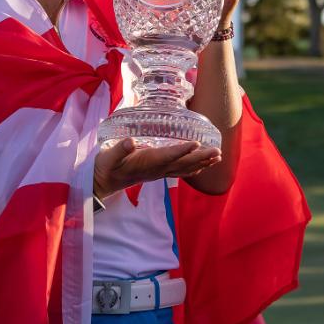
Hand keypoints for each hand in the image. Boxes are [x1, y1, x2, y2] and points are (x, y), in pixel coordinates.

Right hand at [93, 139, 220, 199]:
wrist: (105, 181)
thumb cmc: (107, 166)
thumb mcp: (109, 157)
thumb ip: (119, 150)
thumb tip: (130, 141)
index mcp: (146, 163)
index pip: (167, 156)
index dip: (182, 150)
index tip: (196, 144)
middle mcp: (157, 169)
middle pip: (183, 164)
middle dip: (201, 158)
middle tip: (218, 151)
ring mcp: (159, 172)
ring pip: (185, 169)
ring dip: (202, 163)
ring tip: (218, 157)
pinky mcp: (159, 173)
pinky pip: (181, 172)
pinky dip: (194, 168)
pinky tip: (204, 165)